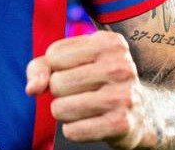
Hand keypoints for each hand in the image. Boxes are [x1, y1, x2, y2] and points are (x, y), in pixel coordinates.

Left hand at [26, 30, 156, 148]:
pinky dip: (73, 130)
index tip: (77, 71)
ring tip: (86, 108)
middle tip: (83, 93)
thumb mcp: (72, 62)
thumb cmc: (96, 81)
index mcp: (108, 42)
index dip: (56, 69)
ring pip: (61, 108)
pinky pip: (72, 131)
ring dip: (65, 113)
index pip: (54, 56)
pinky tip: (91, 123)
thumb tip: (32, 89)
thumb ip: (41, 66)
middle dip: (60, 93)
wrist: (141, 114)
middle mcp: (119, 66)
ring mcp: (123, 95)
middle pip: (56, 83)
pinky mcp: (121, 124)